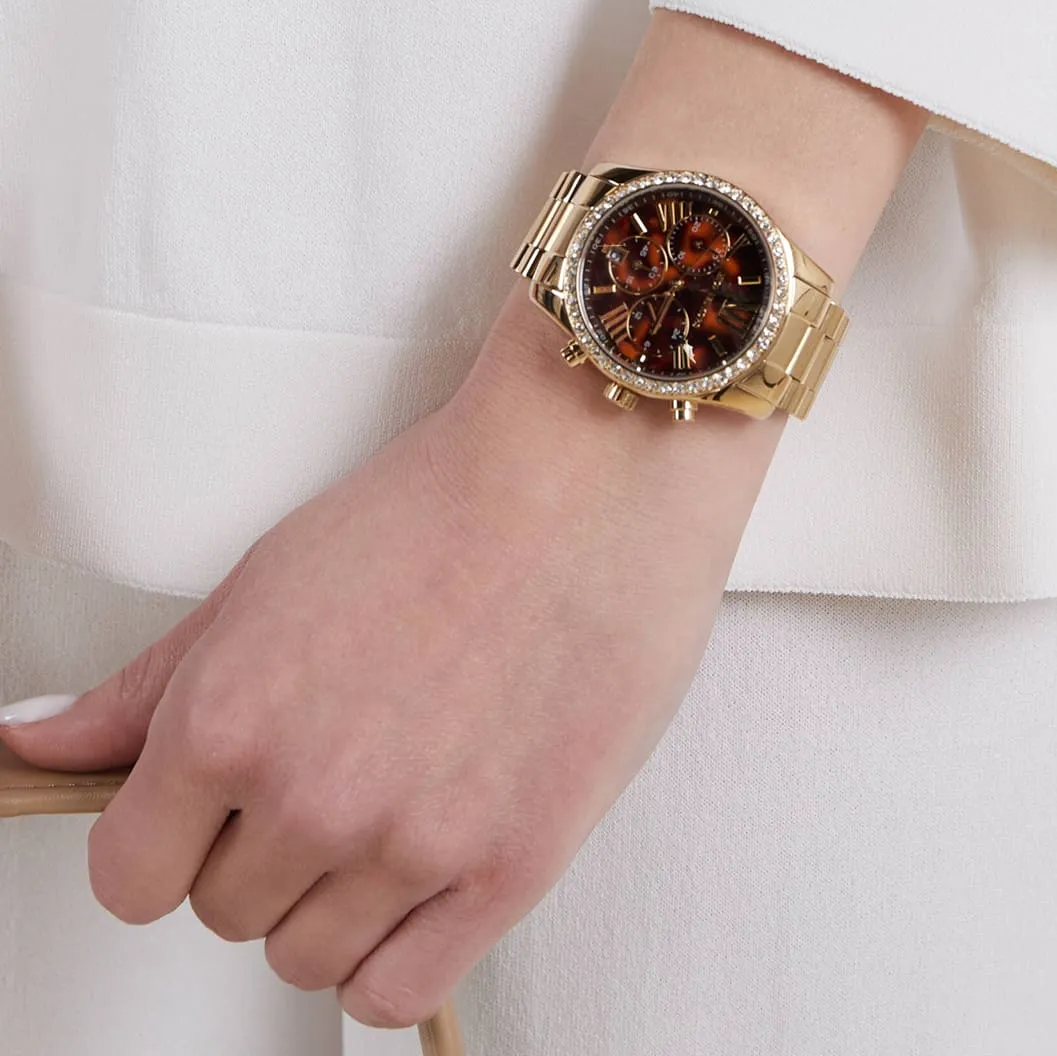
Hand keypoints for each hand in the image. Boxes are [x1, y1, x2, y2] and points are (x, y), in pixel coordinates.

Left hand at [0, 10, 924, 1027]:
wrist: (585, 482)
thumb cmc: (442, 508)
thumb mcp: (265, 581)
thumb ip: (143, 689)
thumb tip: (38, 744)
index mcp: (228, 721)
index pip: (128, 876)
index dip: (165, 843)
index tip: (205, 818)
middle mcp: (311, 796)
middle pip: (224, 914)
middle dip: (260, 855)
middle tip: (330, 776)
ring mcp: (412, 842)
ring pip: (308, 957)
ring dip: (331, 901)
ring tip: (388, 812)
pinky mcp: (511, 868)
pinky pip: (398, 991)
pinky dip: (394, 955)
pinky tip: (420, 882)